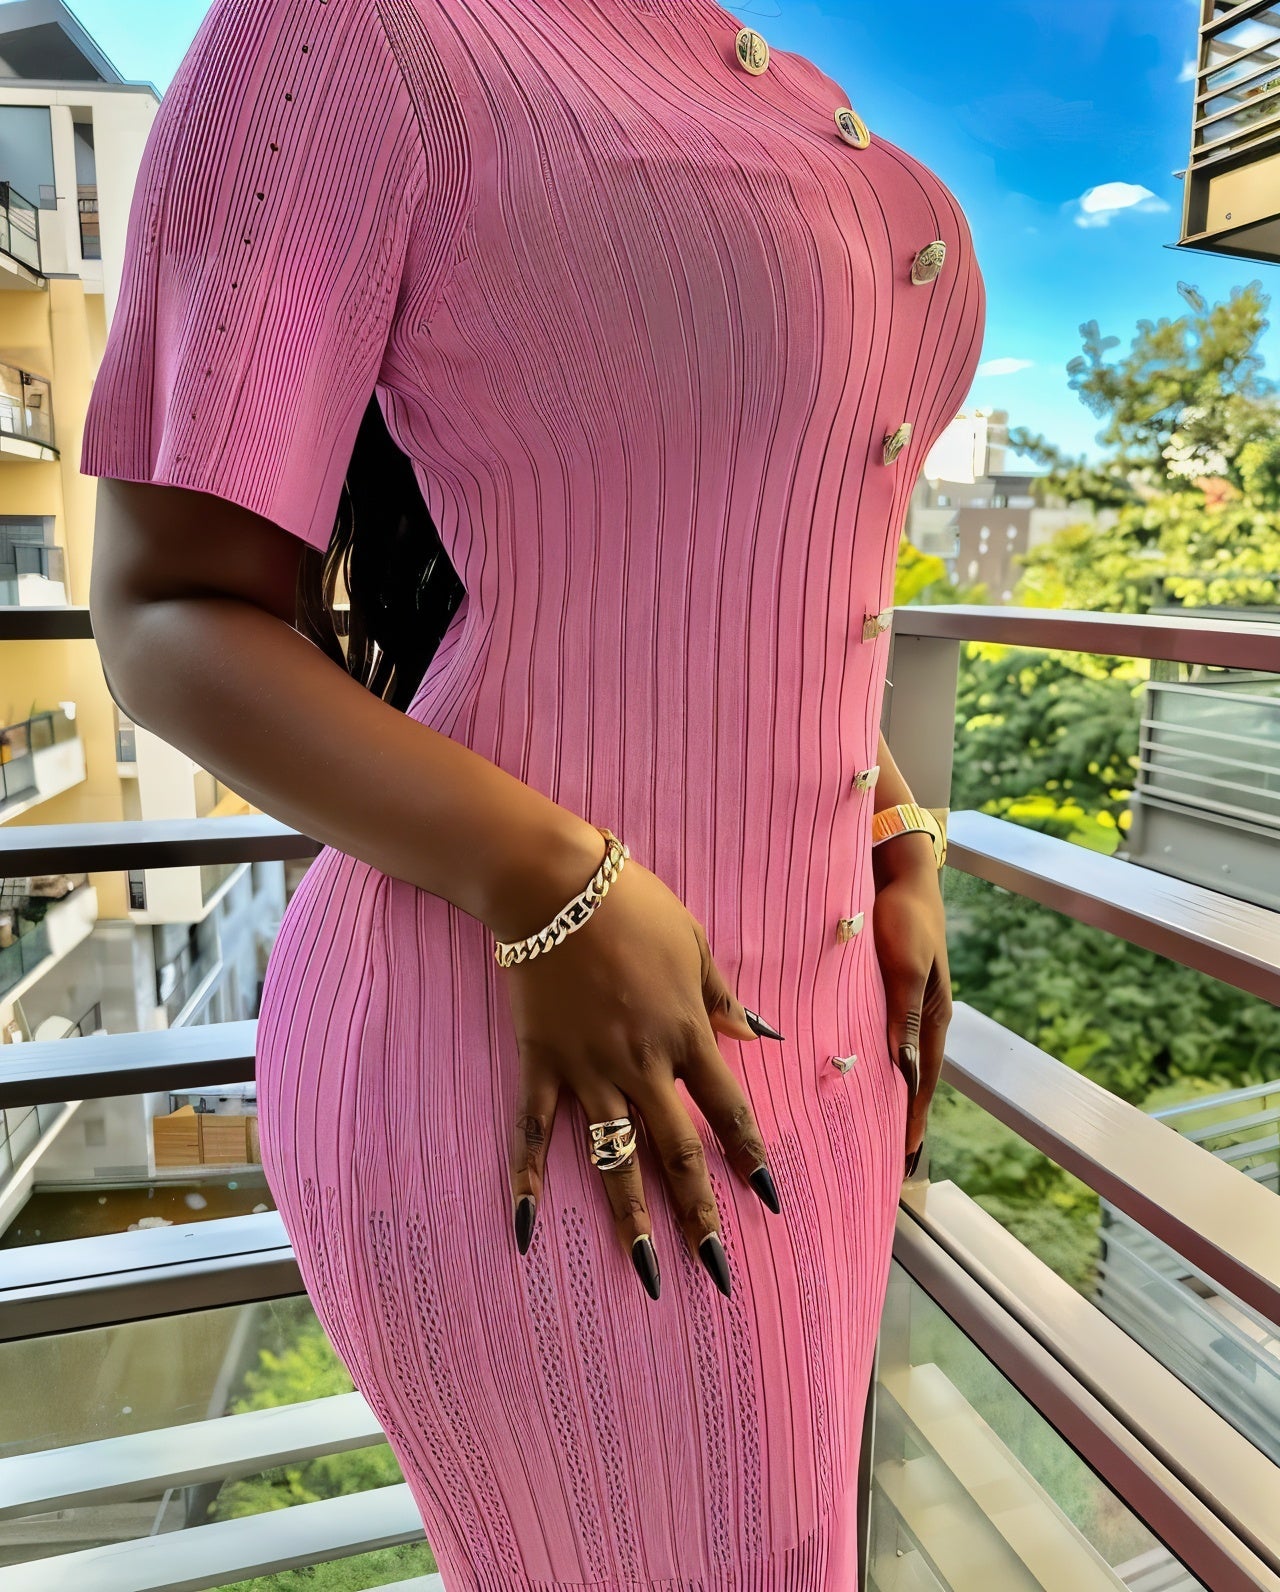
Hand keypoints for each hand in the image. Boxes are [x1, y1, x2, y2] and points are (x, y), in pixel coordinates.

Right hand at [500, 841, 783, 1301]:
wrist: (555, 884)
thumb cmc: (632, 903)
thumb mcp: (695, 944)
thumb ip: (722, 998)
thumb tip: (760, 1035)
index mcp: (687, 1033)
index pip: (728, 1111)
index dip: (750, 1158)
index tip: (768, 1203)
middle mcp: (643, 1064)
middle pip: (679, 1152)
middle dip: (701, 1215)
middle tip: (717, 1270)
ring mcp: (589, 1069)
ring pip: (616, 1158)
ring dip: (632, 1219)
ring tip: (647, 1273)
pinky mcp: (542, 1063)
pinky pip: (533, 1131)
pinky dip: (527, 1180)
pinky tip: (526, 1229)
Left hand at [871, 834, 951, 1178]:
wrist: (897, 869)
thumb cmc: (903, 917)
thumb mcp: (905, 968)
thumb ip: (903, 1017)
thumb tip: (903, 1069)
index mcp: (933, 1015)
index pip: (923, 1078)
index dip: (914, 1116)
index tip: (904, 1155)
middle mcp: (923, 1013)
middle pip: (913, 1073)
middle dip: (903, 1112)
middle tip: (889, 1153)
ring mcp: (906, 999)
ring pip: (897, 1055)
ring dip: (887, 1087)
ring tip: (870, 1121)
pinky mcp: (887, 985)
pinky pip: (881, 1032)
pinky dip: (875, 1057)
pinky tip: (857, 1067)